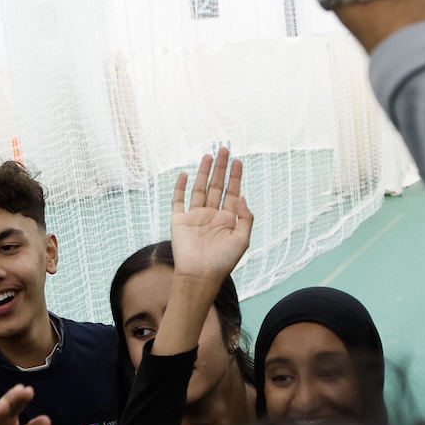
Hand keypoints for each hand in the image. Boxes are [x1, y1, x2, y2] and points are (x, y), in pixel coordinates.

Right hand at [168, 148, 252, 285]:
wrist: (199, 275)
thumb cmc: (222, 261)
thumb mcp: (242, 239)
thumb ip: (245, 217)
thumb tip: (242, 196)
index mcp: (227, 219)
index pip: (232, 192)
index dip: (235, 176)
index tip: (238, 160)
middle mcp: (211, 215)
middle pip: (217, 186)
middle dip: (221, 168)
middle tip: (224, 149)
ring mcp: (195, 217)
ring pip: (199, 189)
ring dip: (204, 172)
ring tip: (208, 156)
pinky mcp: (179, 221)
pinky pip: (178, 201)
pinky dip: (180, 187)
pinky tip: (184, 174)